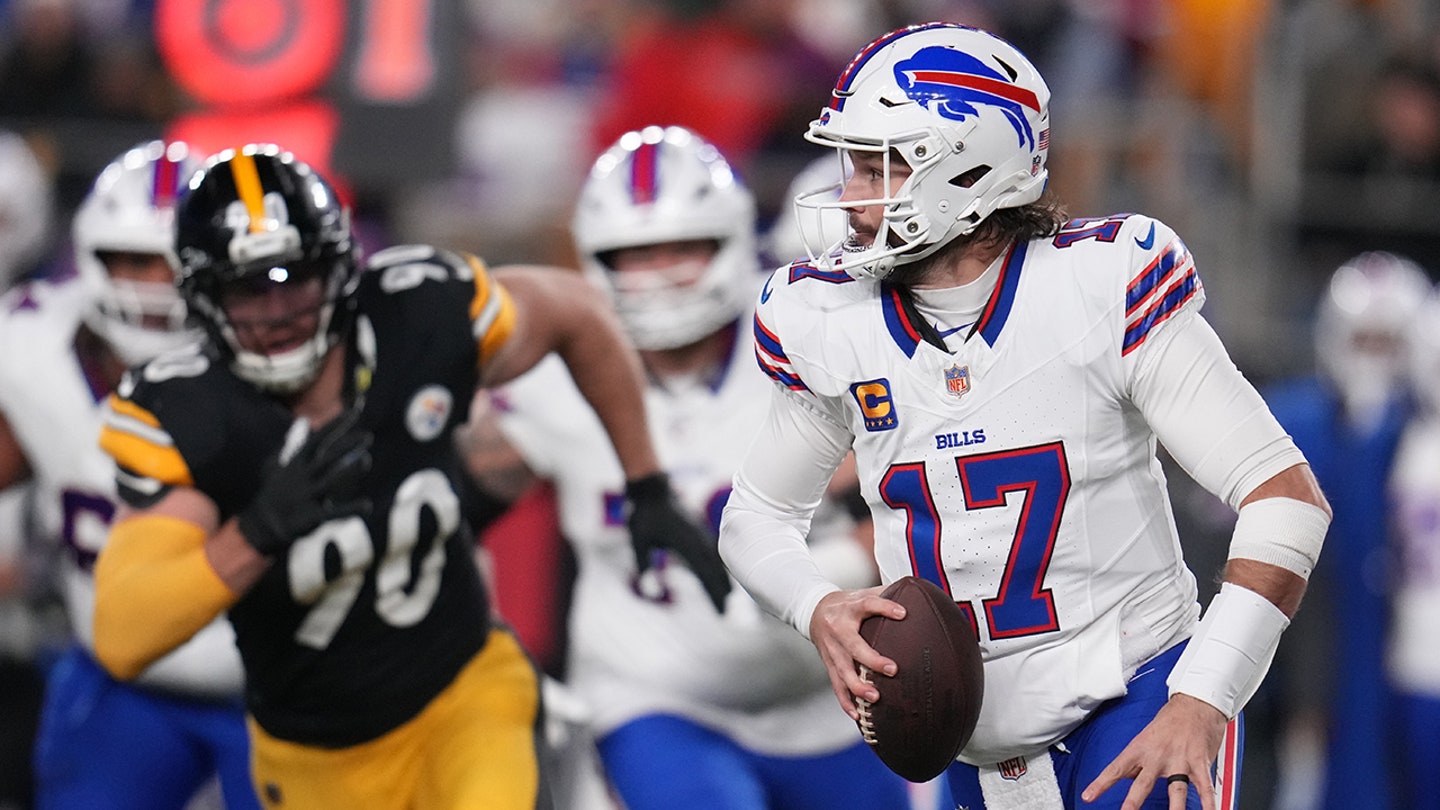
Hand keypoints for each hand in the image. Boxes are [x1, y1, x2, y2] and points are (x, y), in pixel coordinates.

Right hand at [237, 408, 373, 555]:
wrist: (264, 524)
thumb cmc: (274, 492)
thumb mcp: (276, 465)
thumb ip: (291, 444)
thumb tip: (303, 422)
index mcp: (296, 464)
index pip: (318, 439)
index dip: (335, 426)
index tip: (353, 413)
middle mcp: (302, 477)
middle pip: (326, 458)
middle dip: (346, 446)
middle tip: (367, 436)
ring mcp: (306, 496)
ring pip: (329, 481)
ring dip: (349, 471)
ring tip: (367, 461)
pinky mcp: (311, 516)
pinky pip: (333, 512)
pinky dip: (350, 509)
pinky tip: (367, 505)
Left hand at [625, 472, 730, 612]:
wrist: (653, 489)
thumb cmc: (644, 515)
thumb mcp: (638, 541)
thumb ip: (643, 564)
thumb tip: (645, 588)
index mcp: (685, 543)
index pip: (704, 574)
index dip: (713, 594)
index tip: (720, 610)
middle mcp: (697, 538)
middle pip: (714, 569)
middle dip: (720, 590)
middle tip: (726, 610)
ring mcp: (700, 532)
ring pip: (716, 559)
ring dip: (722, 576)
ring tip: (727, 595)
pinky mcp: (698, 529)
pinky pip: (712, 550)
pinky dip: (717, 563)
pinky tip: (718, 572)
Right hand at [808, 587, 904, 719]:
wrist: (812, 610)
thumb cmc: (844, 604)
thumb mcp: (861, 593)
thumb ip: (884, 595)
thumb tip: (914, 596)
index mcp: (849, 609)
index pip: (868, 605)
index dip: (884, 608)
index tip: (902, 613)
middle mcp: (838, 630)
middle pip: (854, 646)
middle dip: (872, 660)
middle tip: (892, 670)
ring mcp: (832, 649)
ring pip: (843, 671)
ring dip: (858, 687)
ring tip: (875, 697)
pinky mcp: (829, 664)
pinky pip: (836, 685)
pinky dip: (845, 701)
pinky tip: (856, 714)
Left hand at [1081, 693, 1227, 809]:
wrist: (1195, 702)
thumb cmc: (1170, 721)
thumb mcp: (1145, 738)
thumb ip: (1138, 761)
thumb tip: (1127, 776)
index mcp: (1140, 749)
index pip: (1116, 768)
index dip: (1101, 784)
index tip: (1088, 796)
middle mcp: (1157, 756)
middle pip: (1142, 783)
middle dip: (1133, 802)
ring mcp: (1179, 760)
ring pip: (1176, 789)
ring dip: (1175, 808)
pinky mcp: (1199, 761)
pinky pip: (1204, 786)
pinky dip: (1209, 802)